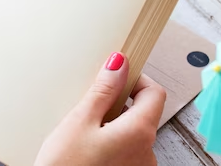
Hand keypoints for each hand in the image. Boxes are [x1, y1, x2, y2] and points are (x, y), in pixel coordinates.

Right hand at [34, 53, 165, 165]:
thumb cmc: (65, 165)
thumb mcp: (80, 120)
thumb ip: (103, 90)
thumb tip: (119, 64)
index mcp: (139, 132)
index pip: (154, 93)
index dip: (136, 79)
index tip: (114, 76)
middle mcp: (147, 152)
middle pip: (143, 113)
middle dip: (118, 103)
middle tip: (89, 104)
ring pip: (132, 132)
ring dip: (112, 124)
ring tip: (82, 130)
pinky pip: (125, 150)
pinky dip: (110, 142)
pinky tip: (86, 147)